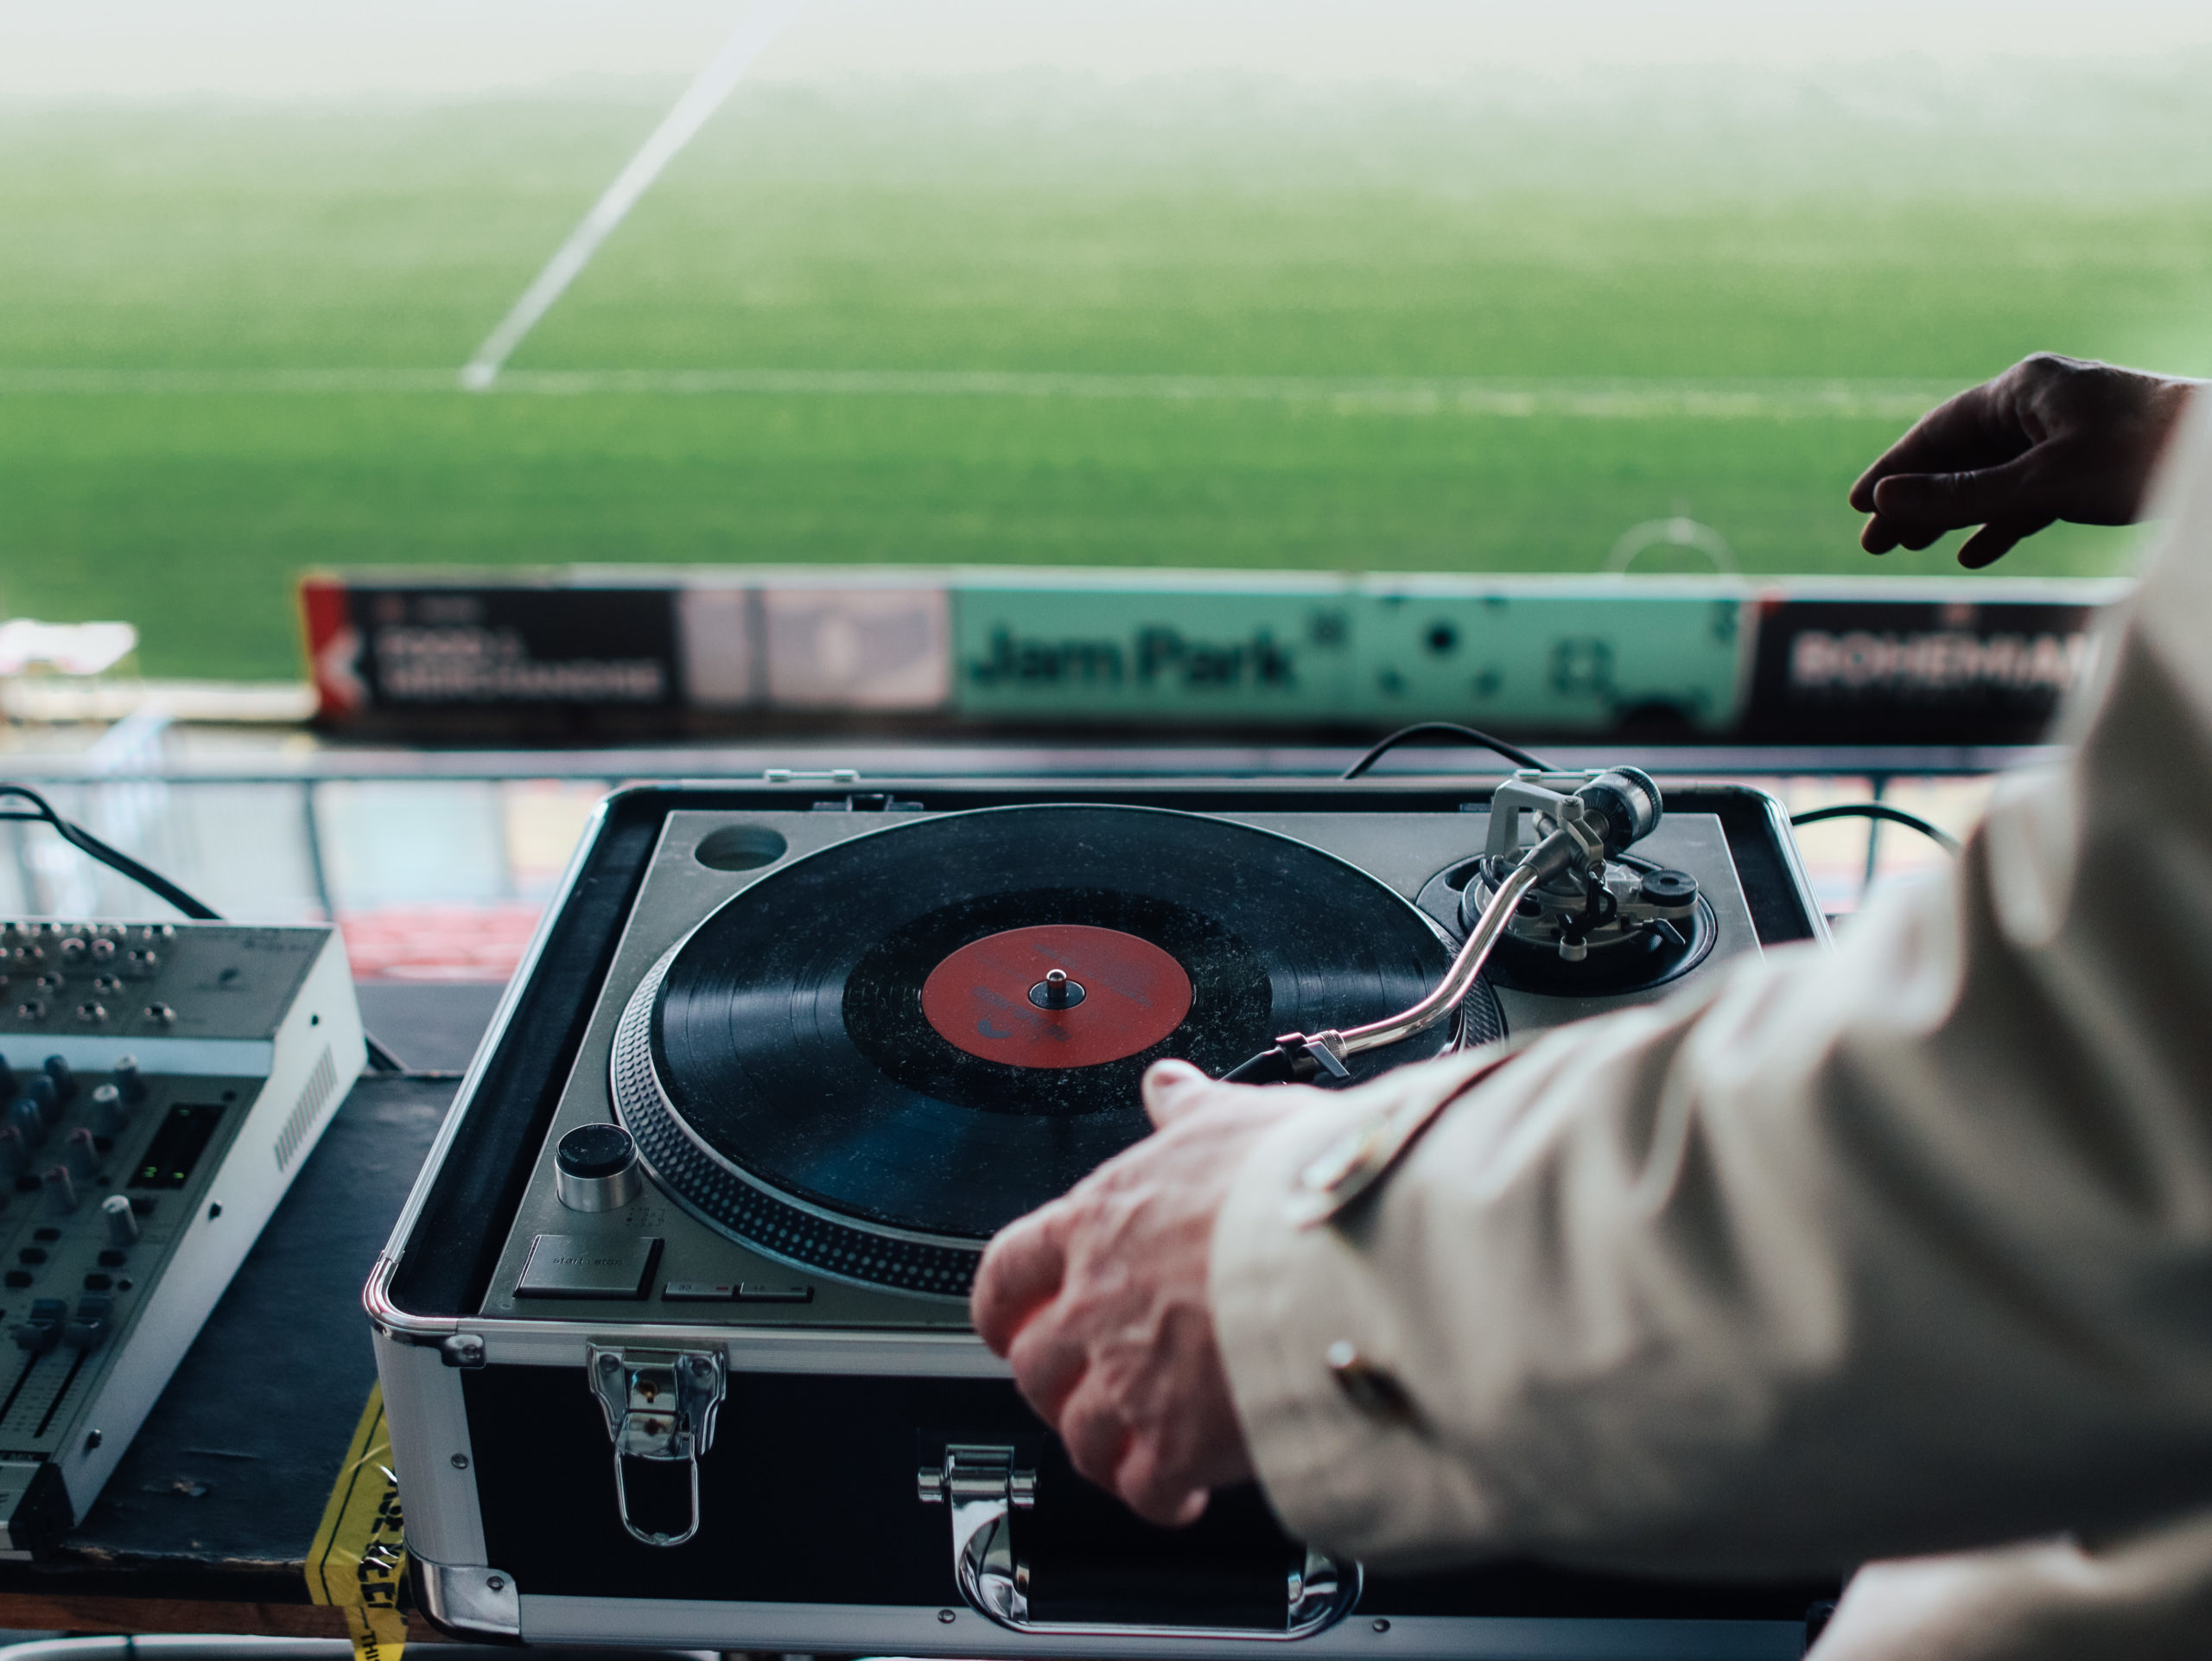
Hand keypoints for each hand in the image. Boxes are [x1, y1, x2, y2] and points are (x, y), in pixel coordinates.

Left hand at [970, 1060, 1311, 1525]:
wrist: (1353, 1258)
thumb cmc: (1297, 1185)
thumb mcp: (1236, 1121)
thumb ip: (1191, 1113)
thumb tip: (1170, 1087)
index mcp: (1100, 1222)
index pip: (1008, 1270)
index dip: (1003, 1306)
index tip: (1010, 1322)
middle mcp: (1096, 1304)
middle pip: (1035, 1365)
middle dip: (1057, 1383)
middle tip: (1091, 1388)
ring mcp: (1128, 1379)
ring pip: (1078, 1435)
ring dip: (1103, 1446)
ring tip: (1139, 1448)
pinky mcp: (1175, 1443)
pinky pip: (1142, 1490)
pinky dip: (1157, 1499)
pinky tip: (1185, 1495)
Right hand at [1850, 353, 2195, 567]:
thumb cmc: (2141, 458)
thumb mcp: (2038, 484)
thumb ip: (1958, 495)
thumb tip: (1884, 499)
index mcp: (2025, 388)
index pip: (1939, 430)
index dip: (1895, 470)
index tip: (1858, 505)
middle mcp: (2043, 403)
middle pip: (1962, 454)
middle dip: (1918, 499)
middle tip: (1876, 544)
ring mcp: (2070, 430)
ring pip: (1994, 475)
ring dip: (1954, 513)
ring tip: (1914, 549)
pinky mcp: (2095, 460)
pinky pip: (2031, 490)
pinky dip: (2001, 520)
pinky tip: (1977, 551)